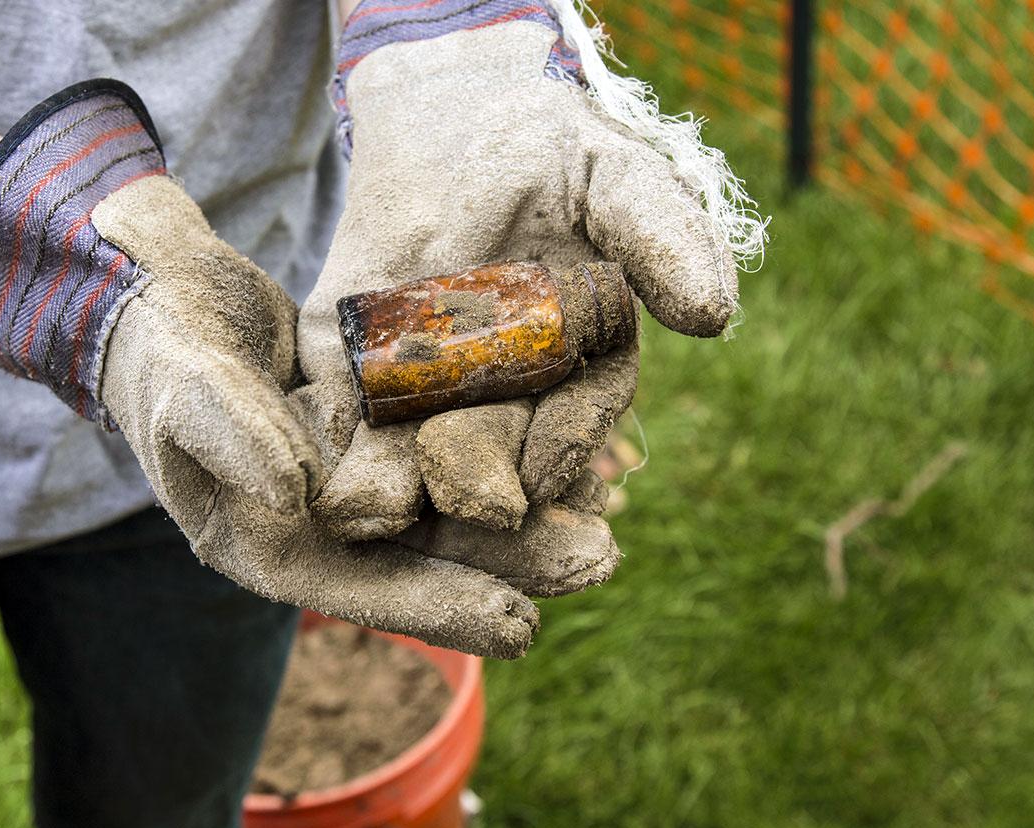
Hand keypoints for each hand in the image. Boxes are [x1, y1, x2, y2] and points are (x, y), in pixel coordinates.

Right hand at [0, 80, 560, 657]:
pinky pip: (443, 443)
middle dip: (510, 562)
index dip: (441, 606)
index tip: (523, 626)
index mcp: (265, 540)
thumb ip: (231, 437)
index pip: (363, 588)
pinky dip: (498, 446)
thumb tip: (293, 499)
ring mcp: (347, 474)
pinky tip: (564, 445)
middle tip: (600, 561)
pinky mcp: (372, 424)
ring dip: (522, 513)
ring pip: (447, 502)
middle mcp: (316, 520)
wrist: (152, 291)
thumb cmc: (155, 346)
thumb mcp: (182, 386)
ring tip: (606, 518)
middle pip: (425, 553)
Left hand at [297, 4, 745, 550]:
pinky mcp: (351, 372)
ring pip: (414, 459)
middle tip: (466, 508)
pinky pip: (342, 422)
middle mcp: (502, 395)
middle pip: (493, 459)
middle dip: (480, 490)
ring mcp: (424, 390)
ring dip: (396, 490)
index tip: (543, 475)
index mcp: (573, 368)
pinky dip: (331, 451)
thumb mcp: (610, 176)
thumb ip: (660, 236)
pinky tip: (319, 477)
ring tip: (376, 511)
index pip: (573, 422)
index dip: (564, 448)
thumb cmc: (543, 145)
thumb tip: (714, 314)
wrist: (443, 111)